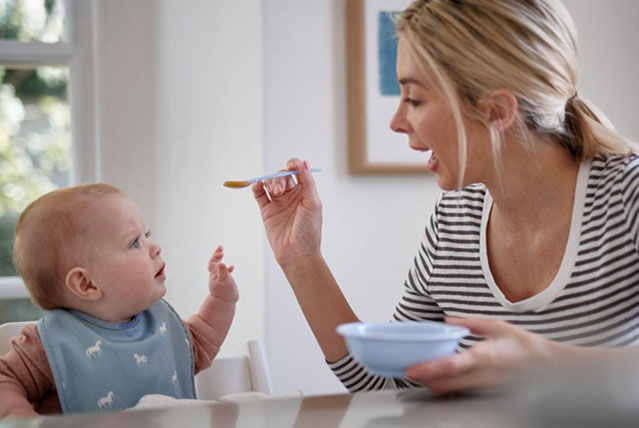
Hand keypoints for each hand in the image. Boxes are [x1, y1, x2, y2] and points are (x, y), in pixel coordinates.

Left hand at [208, 245, 238, 303]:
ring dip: (221, 261)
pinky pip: (225, 273)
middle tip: (221, 248)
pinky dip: (228, 269)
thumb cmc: (224, 292)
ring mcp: (220, 279)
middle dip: (217, 255)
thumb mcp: (224, 280)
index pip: (212, 261)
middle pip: (214, 263)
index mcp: (214, 274)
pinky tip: (232, 267)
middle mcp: (216, 275)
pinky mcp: (225, 283)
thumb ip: (222, 271)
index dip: (215, 255)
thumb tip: (221, 263)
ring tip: (223, 255)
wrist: (225, 303)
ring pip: (219, 268)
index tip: (221, 250)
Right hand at [252, 158, 322, 267]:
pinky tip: (258, 186)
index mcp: (305, 193)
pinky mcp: (267, 211)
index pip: (298, 172)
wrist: (297, 253)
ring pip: (271, 183)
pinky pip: (259, 195)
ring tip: (275, 192)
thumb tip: (304, 163)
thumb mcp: (313, 204)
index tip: (292, 164)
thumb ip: (308, 182)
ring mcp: (278, 203)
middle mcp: (292, 196)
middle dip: (280, 177)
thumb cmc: (309, 230)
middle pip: (283, 176)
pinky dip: (257, 188)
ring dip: (271, 182)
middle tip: (280, 190)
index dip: (294, 164)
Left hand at [405, 317, 559, 394]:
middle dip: (425, 380)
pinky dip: (449, 390)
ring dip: (435, 386)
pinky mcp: (488, 394)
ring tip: (422, 375)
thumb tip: (449, 320)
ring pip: (453, 392)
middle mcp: (484, 376)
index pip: (453, 365)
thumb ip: (470, 323)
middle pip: (446, 384)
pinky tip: (441, 382)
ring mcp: (486, 388)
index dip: (430, 369)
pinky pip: (463, 395)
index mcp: (485, 356)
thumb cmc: (525, 346)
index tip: (412, 369)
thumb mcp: (498, 327)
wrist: (550, 368)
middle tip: (409, 372)